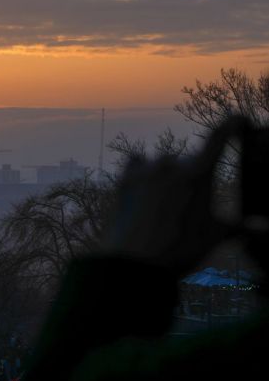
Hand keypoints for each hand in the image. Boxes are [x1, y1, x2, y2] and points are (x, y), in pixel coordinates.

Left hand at [105, 116, 247, 275]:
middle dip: (194, 178)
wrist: (135, 262)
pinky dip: (144, 170)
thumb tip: (264, 230)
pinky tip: (145, 186)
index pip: (220, 137)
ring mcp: (146, 169)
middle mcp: (172, 164)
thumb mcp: (215, 237)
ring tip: (166, 207)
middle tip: (190, 208)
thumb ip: (240, 227)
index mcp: (199, 173)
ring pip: (164, 164)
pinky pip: (137, 162)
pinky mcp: (125, 178)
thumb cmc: (181, 249)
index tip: (239, 118)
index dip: (232, 124)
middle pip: (190, 161)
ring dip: (168, 177)